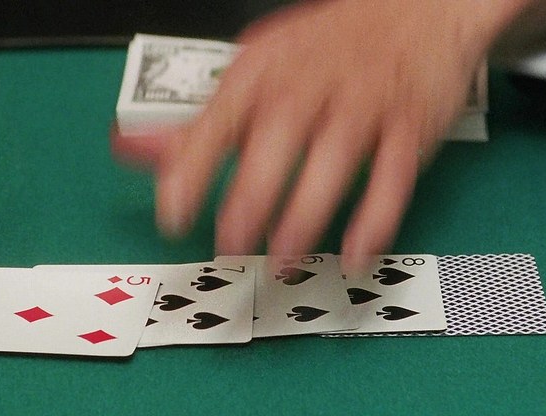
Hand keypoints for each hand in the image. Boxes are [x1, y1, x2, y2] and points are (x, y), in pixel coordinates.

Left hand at [114, 0, 535, 270]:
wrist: (414, 5)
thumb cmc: (325, 46)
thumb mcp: (254, 70)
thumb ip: (196, 121)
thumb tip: (130, 150)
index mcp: (263, 71)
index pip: (220, 119)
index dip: (193, 168)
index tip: (173, 212)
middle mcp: (311, 85)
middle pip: (277, 140)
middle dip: (251, 197)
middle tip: (229, 245)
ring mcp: (364, 104)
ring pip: (334, 161)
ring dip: (306, 216)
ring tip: (282, 260)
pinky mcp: (408, 126)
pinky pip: (394, 177)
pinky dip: (377, 220)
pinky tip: (357, 254)